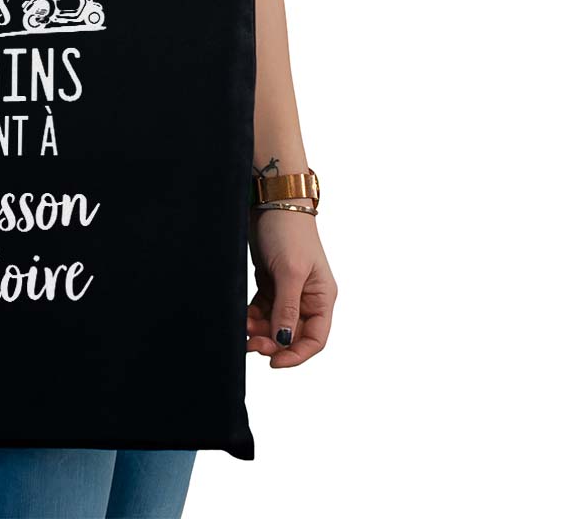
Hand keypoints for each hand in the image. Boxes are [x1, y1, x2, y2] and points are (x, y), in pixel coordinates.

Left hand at [247, 209, 336, 367]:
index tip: (274, 363)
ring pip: (274, 324)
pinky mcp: (270, 282)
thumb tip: (284, 341)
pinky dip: (252, 317)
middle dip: (272, 343)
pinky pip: (262, 310)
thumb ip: (287, 308)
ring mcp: (288, 290)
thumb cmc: (288, 232)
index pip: (315, 339)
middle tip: (250, 344)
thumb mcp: (290, 272)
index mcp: (322, 297)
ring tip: (243, 328)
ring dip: (259, 331)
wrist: (271, 201)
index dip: (296, 355)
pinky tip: (242, 318)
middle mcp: (307, 297)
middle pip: (291, 334)